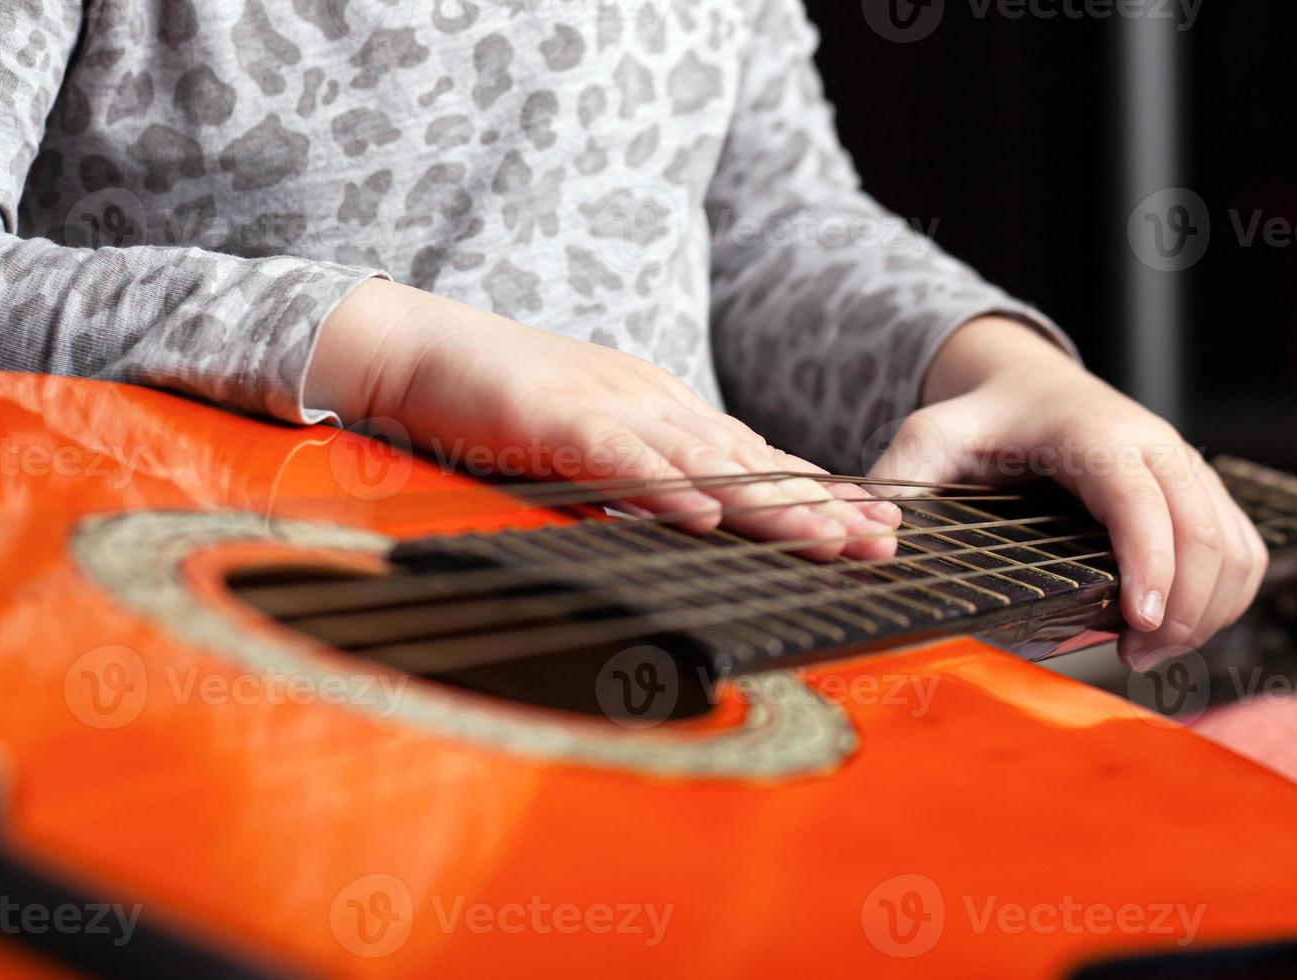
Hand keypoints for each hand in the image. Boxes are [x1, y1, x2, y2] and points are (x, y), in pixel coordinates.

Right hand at [306, 279, 898, 560]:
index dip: (817, 491)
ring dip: (770, 503)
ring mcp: (607, 407)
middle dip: (821, 505)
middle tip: (883, 541)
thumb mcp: (587, 440)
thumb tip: (696, 518)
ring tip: (828, 539)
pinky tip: (710, 516)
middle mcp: (650, 402)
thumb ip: (640, 474)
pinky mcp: (556, 420)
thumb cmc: (496, 400)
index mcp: (660, 407)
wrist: (413, 347)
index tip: (875, 523)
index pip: (755, 455)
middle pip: (750, 460)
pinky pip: (621, 459)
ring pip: (704, 461)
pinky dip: (667, 488)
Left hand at [867, 316, 1267, 660]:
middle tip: (1135, 659)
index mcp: (1099, 436)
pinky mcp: (1206, 493)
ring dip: (1209, 612)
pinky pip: (1246, 552)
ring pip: (1236, 549)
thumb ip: (904, 476)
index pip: (1142, 502)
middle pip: (1204, 535)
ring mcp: (1190, 471)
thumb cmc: (986, 416)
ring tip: (1149, 652)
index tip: (1138, 624)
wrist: (1034, 383)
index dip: (1151, 564)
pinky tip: (1178, 629)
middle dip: (1183, 609)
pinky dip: (1228, 599)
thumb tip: (880, 536)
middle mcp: (1158, 448)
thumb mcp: (934, 434)